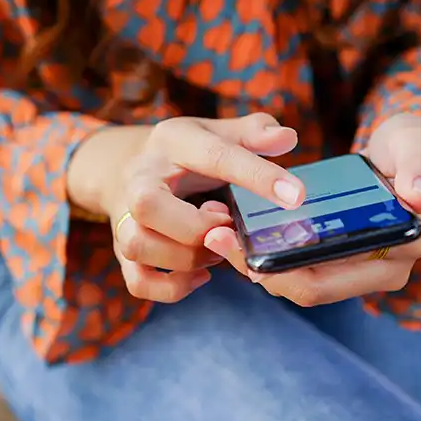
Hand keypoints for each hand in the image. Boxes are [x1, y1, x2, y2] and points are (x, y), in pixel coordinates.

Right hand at [89, 114, 304, 303]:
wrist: (125, 168)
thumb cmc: (186, 154)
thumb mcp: (218, 132)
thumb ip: (255, 132)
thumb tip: (288, 138)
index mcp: (173, 142)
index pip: (215, 156)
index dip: (258, 176)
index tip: (296, 196)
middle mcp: (140, 179)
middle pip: (147, 205)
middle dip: (196, 226)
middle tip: (227, 226)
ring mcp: (125, 217)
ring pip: (138, 244)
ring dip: (184, 258)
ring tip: (214, 251)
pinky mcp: (123, 251)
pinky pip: (137, 281)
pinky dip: (172, 288)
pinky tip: (201, 276)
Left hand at [204, 113, 420, 306]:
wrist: (413, 151)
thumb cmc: (415, 146)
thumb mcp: (418, 146)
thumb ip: (420, 168)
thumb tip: (416, 199)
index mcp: (399, 252)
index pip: (325, 281)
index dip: (280, 273)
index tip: (238, 247)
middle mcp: (379, 270)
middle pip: (304, 288)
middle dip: (257, 269)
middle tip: (215, 236)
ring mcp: (357, 267)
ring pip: (296, 281)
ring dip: (255, 263)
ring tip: (217, 232)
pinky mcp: (338, 255)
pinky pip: (298, 265)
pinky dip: (267, 254)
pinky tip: (236, 230)